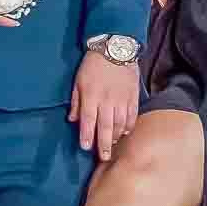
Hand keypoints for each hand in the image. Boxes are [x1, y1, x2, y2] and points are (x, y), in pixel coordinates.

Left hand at [69, 48, 139, 163]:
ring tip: (112, 146)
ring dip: (116, 137)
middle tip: (103, 158)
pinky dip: (128, 126)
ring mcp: (122, 98)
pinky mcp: (133, 96)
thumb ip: (76, 102)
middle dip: (104, 144)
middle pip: (105, 126)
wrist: (115, 47)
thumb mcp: (78, 81)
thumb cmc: (93, 64)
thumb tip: (73, 120)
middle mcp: (107, 99)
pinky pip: (132, 115)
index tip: (85, 147)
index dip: (86, 135)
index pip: (88, 120)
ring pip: (120, 123)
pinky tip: (125, 133)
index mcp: (91, 95)